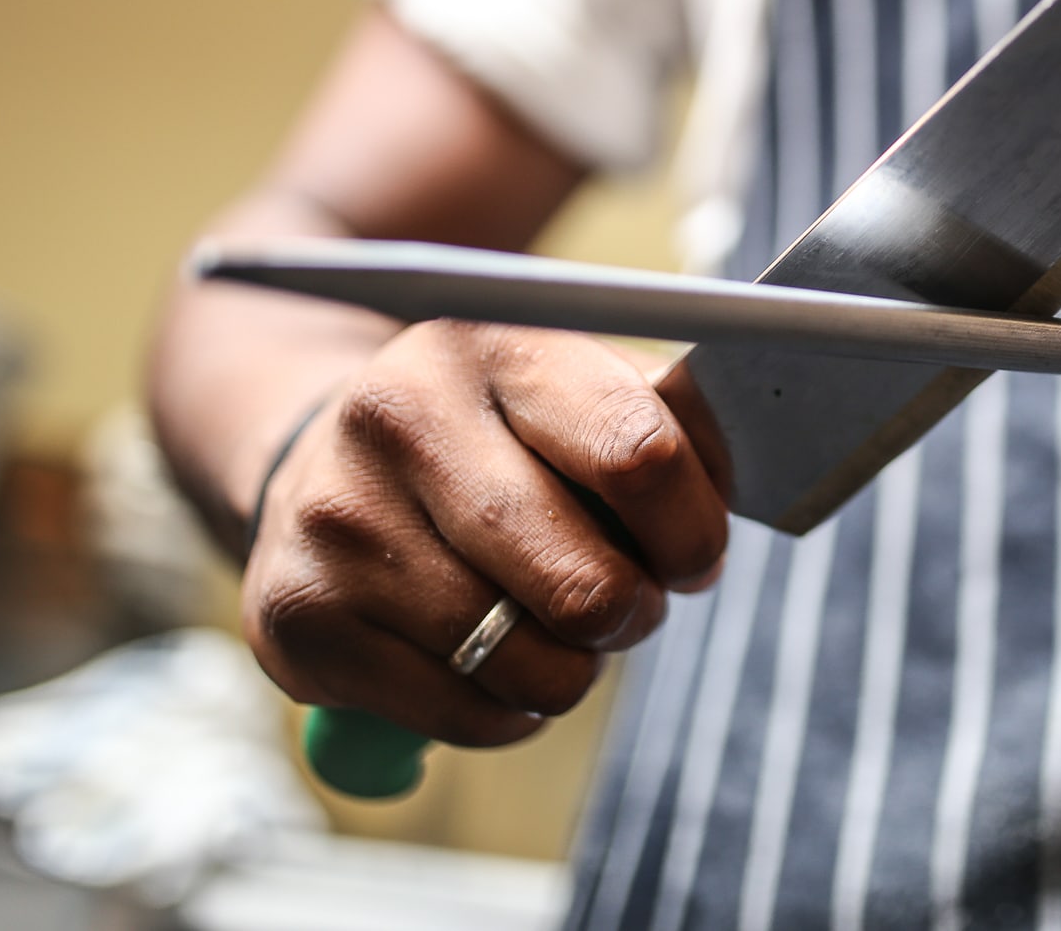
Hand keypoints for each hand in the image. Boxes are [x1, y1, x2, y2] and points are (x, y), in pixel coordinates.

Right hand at [242, 321, 728, 746]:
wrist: (324, 447)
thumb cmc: (505, 431)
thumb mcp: (588, 389)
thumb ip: (679, 425)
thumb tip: (763, 472)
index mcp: (494, 344)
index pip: (639, 455)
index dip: (692, 531)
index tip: (694, 556)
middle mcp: (398, 417)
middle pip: (584, 581)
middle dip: (633, 611)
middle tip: (629, 602)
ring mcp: (336, 520)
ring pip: (523, 661)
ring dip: (572, 669)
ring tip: (551, 623)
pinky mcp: (297, 618)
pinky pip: (462, 715)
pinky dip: (507, 710)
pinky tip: (487, 658)